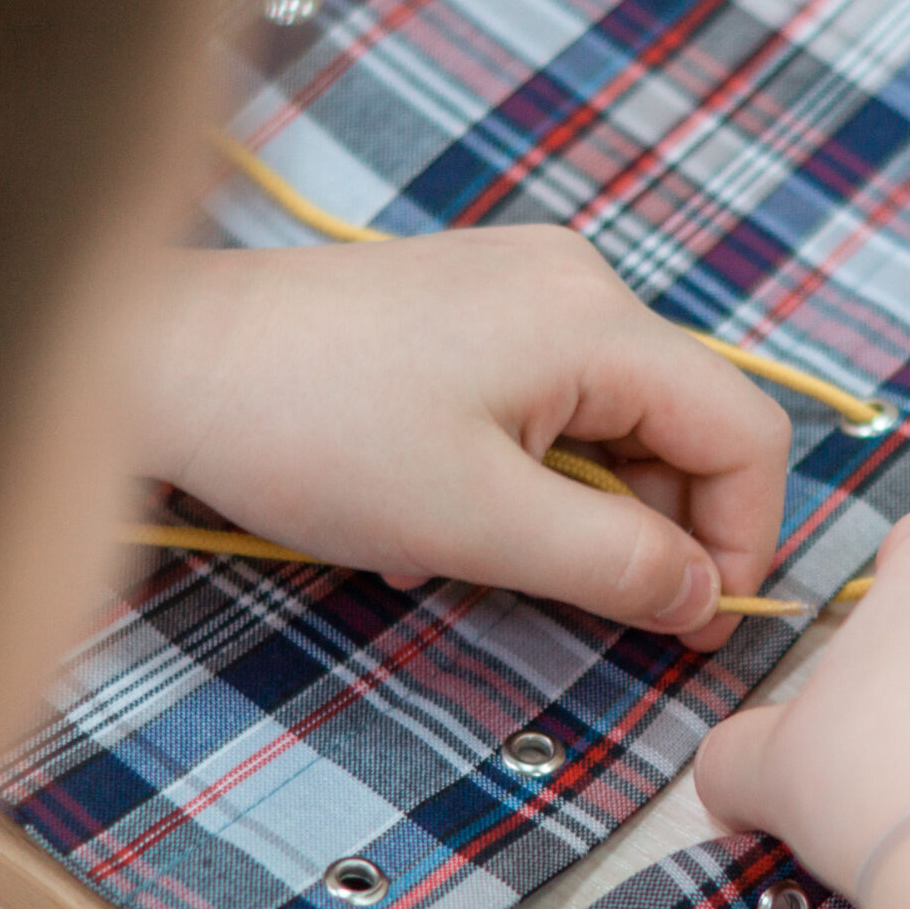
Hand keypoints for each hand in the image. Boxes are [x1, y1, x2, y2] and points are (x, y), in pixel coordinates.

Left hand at [137, 229, 791, 649]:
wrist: (165, 358)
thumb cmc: (311, 431)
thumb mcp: (479, 523)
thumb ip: (617, 564)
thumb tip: (707, 595)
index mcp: (597, 320)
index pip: (745, 432)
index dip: (744, 538)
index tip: (699, 625)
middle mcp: (577, 283)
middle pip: (683, 426)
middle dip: (654, 530)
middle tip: (597, 612)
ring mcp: (521, 286)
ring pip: (615, 424)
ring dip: (581, 509)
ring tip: (488, 555)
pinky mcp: (471, 305)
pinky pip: (552, 404)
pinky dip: (530, 474)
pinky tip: (449, 512)